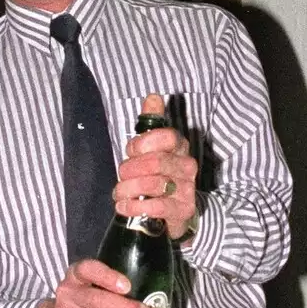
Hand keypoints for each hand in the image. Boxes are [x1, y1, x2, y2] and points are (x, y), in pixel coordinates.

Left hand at [114, 92, 198, 239]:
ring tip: (119, 194)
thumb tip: (153, 97)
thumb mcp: (151, 147)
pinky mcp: (183, 210)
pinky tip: (124, 206)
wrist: (172, 209)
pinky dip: (134, 207)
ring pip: (153, 184)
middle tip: (121, 177)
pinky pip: (157, 207)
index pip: (166, 136)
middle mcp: (187, 166)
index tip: (130, 152)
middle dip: (129, 170)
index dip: (142, 144)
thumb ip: (151, 121)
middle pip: (155, 162)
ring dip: (128, 190)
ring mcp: (187, 189)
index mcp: (180, 146)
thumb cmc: (158, 174)